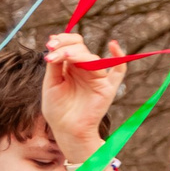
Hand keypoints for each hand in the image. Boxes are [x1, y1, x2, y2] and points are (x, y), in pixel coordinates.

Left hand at [41, 32, 124, 164]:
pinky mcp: (107, 88)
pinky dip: (119, 56)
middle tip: (53, 51)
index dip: (62, 40)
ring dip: (77, 54)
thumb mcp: (51, 82)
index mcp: (71, 66)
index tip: (50, 44)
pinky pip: (119, 70)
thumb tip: (55, 44)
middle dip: (66, 47)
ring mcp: (97, 78)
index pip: (71, 45)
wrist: (66, 130)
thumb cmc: (57, 109)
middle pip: (80, 48)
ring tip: (65, 57)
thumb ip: (55, 64)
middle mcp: (84, 69)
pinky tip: (113, 45)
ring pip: (92, 58)